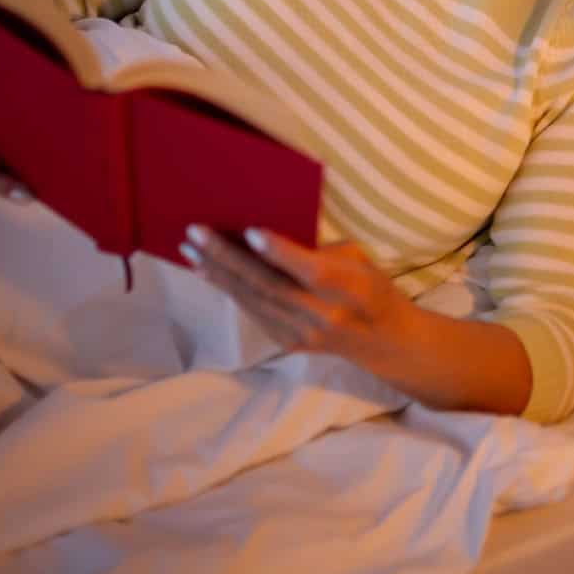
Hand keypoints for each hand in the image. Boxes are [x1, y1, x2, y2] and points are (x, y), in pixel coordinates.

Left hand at [181, 225, 409, 366]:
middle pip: (269, 286)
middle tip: (196, 234)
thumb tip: (268, 236)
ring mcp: (303, 334)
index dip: (279, 252)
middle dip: (228, 258)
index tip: (249, 231)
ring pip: (253, 301)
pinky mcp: (287, 343)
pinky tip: (208, 272)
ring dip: (218, 274)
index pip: (310, 271)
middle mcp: (323, 314)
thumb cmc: (370, 286)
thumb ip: (317, 250)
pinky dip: (229, 290)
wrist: (382, 340)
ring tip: (191, 250)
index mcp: (348, 287)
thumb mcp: (357, 258)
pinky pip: (253, 312)